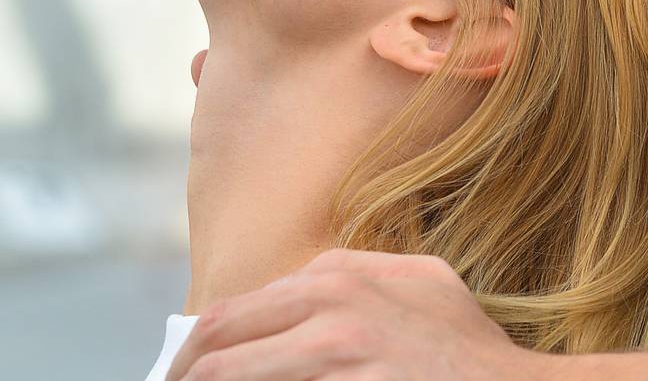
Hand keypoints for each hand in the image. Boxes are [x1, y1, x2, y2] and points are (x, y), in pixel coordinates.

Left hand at [166, 248, 539, 379]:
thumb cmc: (468, 352)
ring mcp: (345, 351)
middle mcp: (334, 305)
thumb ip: (353, 276)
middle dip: (187, 377)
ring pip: (238, 377)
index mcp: (338, 276)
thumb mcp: (418, 286)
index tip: (179, 379)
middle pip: (221, 345)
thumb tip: (286, 293)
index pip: (233, 313)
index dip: (194, 353)